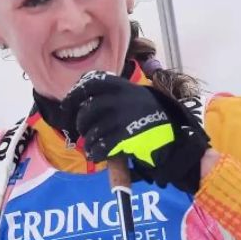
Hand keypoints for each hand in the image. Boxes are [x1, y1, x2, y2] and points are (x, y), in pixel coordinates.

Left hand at [60, 71, 209, 193]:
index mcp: (122, 86)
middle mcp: (122, 98)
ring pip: (93, 130)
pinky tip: (96, 155)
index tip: (65, 108)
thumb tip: (77, 104)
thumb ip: (110, 95)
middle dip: (80, 124)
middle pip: (88, 110)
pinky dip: (95, 152)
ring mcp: (125, 117)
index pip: (89, 85)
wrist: (174, 134)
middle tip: (82, 132)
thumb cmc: (147, 116)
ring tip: (91, 146)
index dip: (73, 97)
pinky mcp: (128, 136)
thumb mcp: (132, 96)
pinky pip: (102, 145)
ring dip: (88, 141)